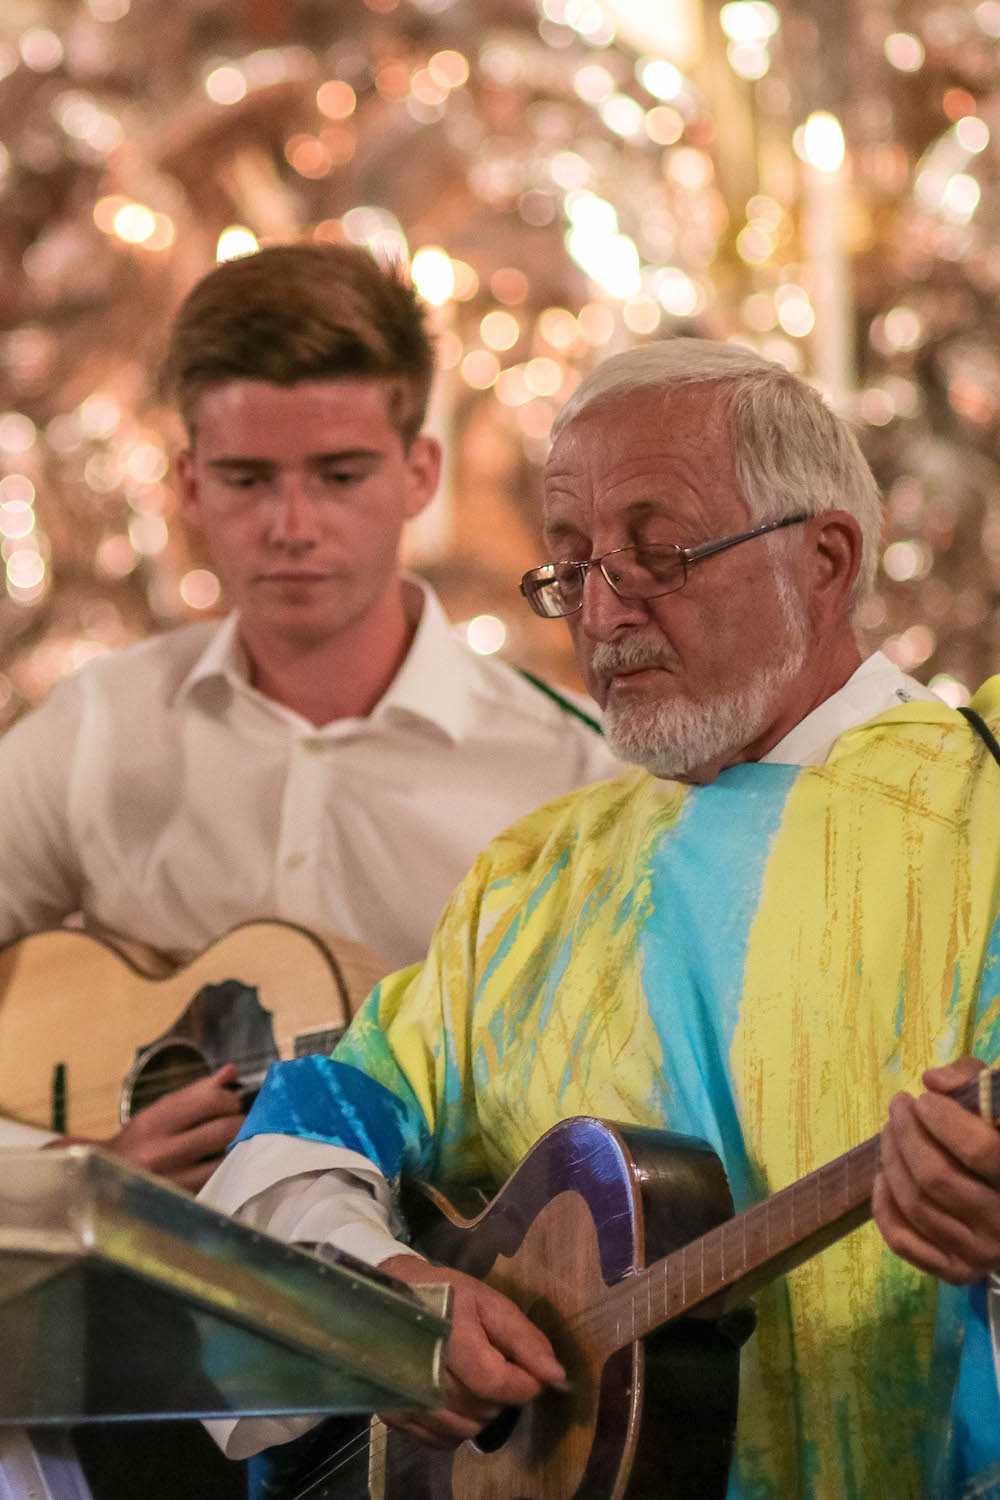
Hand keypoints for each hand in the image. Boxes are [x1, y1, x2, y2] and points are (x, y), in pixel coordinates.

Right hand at [103, 1065, 244, 1191]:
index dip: (232, 1099)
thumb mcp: (160, 1110)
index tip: (236, 1102)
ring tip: (240, 1140)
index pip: (211, 1101)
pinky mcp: (183, 1200)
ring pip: (228, 1158)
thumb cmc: (140, 1140)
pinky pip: (219, 1180)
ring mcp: (173, 1180)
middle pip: (225, 1130)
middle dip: (243, 1122)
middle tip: (245, 1121)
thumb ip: (197, 1092)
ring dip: (241, 1146)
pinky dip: (230, 1168)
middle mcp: (163, 1152)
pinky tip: (229, 1162)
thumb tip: (231, 1072)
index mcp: (156, 1122)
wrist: (109, 1180)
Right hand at [377, 1254, 566, 1447]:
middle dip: (501, 1393)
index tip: (531, 1373)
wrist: (389, 1298)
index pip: (495, 1382)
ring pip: (465, 1429)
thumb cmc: (444, 1295)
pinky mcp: (395, 1418)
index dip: (523, 1383)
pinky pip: (442, 1439)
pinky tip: (455, 1397)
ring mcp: (405, 1401)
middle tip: (494, 1364)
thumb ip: (523, 1339)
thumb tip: (555, 1376)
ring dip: (480, 1410)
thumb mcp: (488, 1303)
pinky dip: (457, 1425)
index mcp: (449, 1338)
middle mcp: (422, 1376)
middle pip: (483, 1409)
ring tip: (474, 1380)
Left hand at [873, 1056, 999, 1283]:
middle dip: (907, 1135)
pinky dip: (884, 1206)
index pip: (978, 1149)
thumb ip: (974, 1081)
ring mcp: (979, 1253)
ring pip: (916, 1206)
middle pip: (936, 1178)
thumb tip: (931, 1081)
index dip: (942, 1119)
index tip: (923, 1100)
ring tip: (889, 1130)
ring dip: (891, 1161)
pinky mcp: (955, 1270)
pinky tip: (884, 1177)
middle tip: (898, 1106)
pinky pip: (904, 1241)